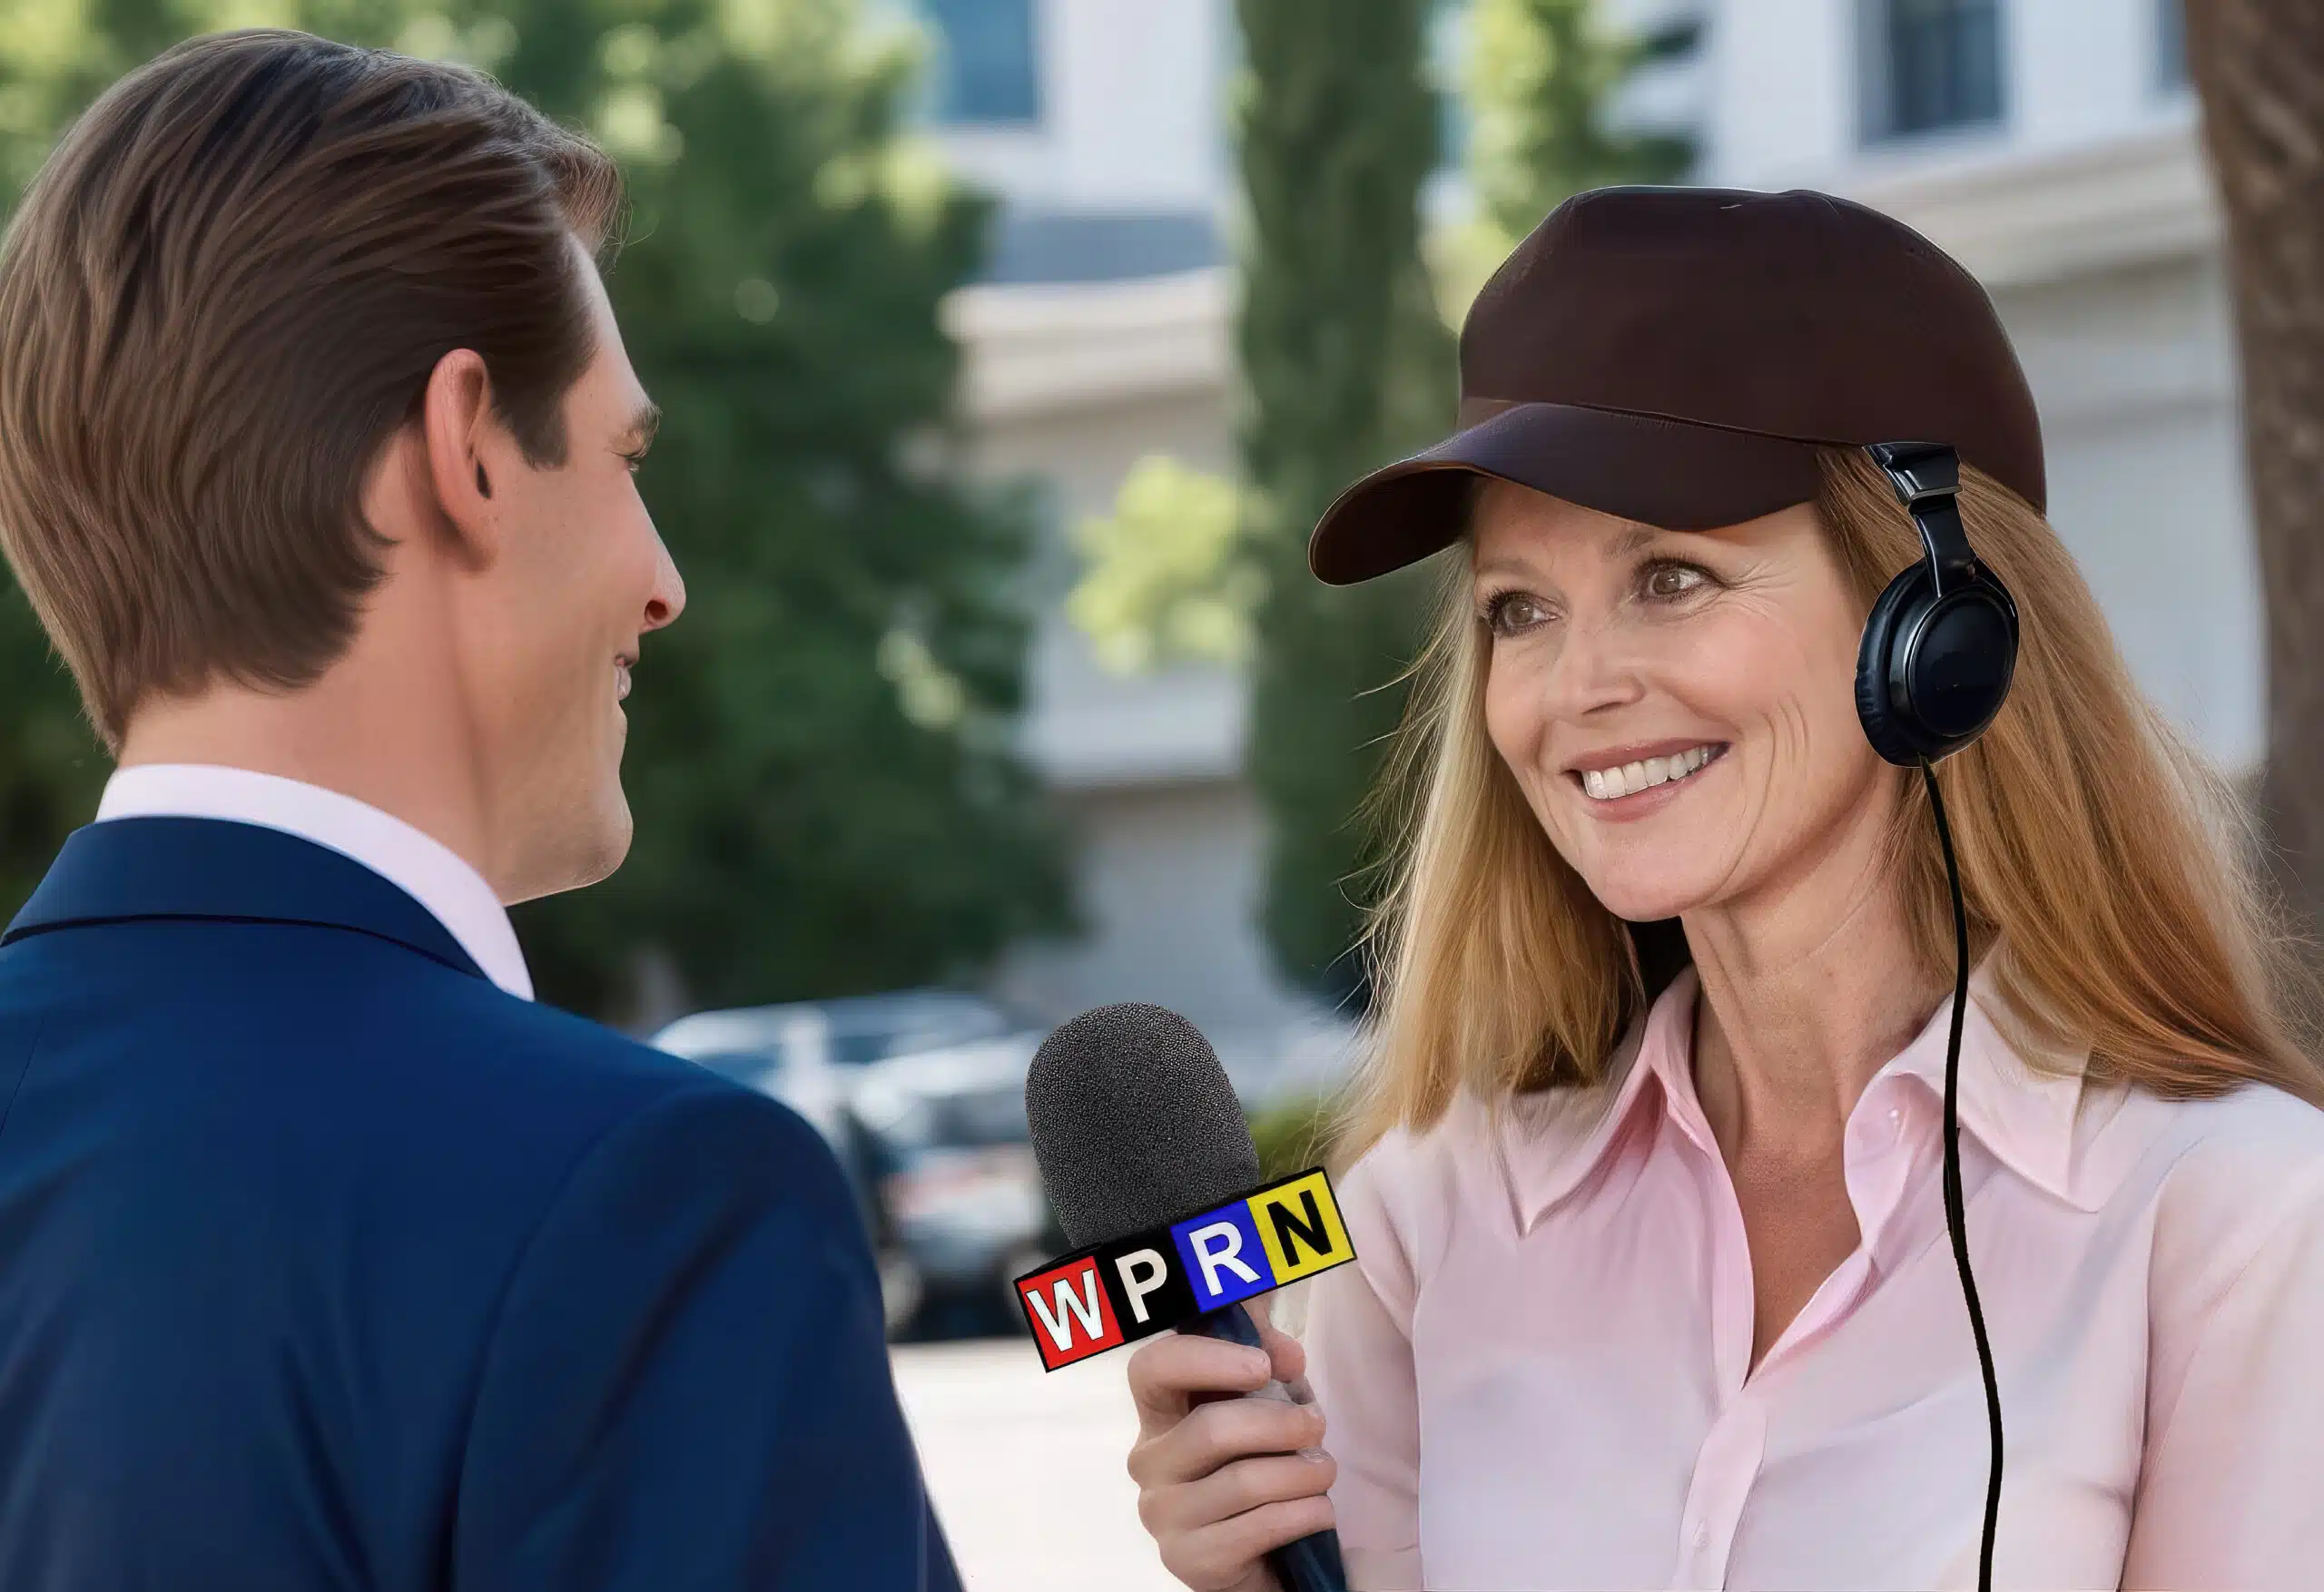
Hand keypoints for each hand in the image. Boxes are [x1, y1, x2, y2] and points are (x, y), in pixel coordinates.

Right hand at [1125, 1297, 1337, 1591]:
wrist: (1262, 1556)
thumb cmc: (1260, 1466)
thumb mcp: (1266, 1404)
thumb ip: (1268, 1362)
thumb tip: (1286, 1354)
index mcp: (1158, 1415)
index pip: (1152, 1369)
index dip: (1204, 1358)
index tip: (1262, 1365)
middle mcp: (1148, 1463)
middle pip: (1212, 1429)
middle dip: (1281, 1423)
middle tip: (1318, 1425)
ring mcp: (1163, 1516)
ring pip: (1244, 1481)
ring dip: (1304, 1473)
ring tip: (1324, 1472)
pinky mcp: (1191, 1561)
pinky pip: (1262, 1526)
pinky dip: (1306, 1513)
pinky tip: (1321, 1511)